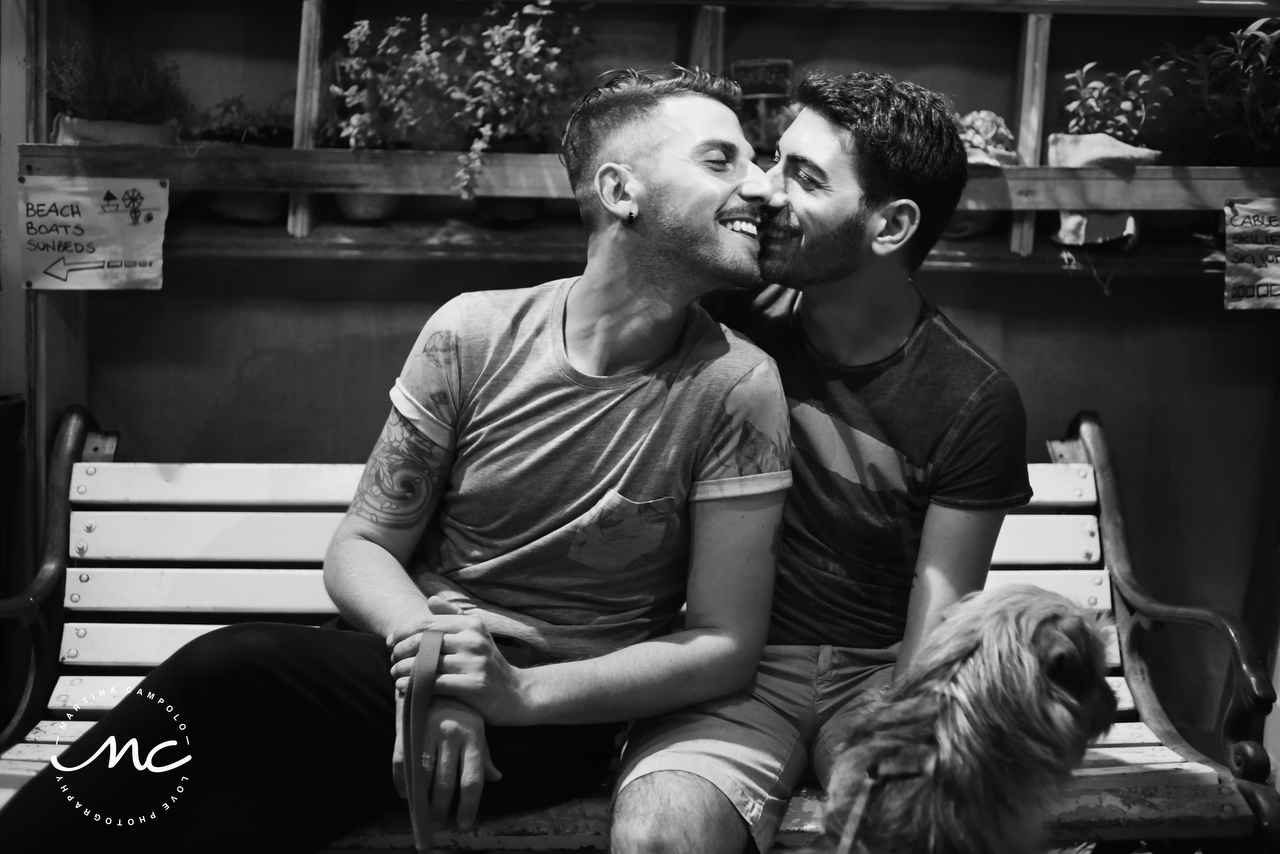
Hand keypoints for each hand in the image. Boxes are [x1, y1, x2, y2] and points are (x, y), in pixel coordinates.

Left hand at [388, 595, 531, 725]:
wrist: (516, 694)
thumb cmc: (488, 664)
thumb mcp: (476, 636)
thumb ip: (453, 616)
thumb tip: (431, 600)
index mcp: (472, 624)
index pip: (427, 623)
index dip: (403, 631)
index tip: (390, 641)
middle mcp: (473, 640)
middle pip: (423, 641)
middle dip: (400, 650)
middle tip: (391, 659)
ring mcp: (474, 663)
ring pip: (425, 663)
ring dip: (402, 669)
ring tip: (394, 673)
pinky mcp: (473, 685)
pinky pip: (433, 683)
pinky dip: (413, 684)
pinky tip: (403, 686)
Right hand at [407, 698, 502, 828]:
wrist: (435, 670)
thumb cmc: (460, 704)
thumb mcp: (477, 726)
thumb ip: (484, 754)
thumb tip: (496, 777)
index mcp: (473, 735)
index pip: (473, 779)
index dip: (469, 806)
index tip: (465, 824)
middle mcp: (451, 734)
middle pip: (446, 783)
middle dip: (442, 809)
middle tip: (440, 824)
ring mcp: (428, 730)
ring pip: (423, 776)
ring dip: (422, 800)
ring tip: (423, 813)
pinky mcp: (408, 728)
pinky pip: (401, 762)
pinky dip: (402, 782)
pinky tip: (406, 793)